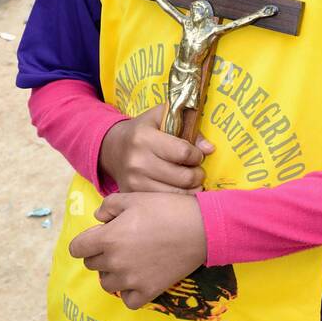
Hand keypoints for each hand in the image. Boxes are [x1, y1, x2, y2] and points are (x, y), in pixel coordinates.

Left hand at [70, 193, 207, 309]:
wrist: (201, 228)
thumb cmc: (167, 208)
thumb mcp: (134, 197)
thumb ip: (108, 206)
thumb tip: (98, 219)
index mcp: (108, 238)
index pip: (76, 249)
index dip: (86, 240)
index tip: (100, 235)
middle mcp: (115, 262)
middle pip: (92, 264)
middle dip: (100, 253)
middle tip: (122, 242)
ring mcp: (131, 280)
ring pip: (106, 283)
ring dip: (112, 272)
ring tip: (130, 260)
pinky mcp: (148, 291)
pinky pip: (127, 300)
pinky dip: (130, 291)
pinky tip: (139, 278)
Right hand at [99, 103, 213, 191]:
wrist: (112, 148)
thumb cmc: (144, 130)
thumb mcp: (163, 117)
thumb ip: (188, 126)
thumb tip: (209, 149)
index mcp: (144, 137)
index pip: (183, 152)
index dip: (197, 155)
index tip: (197, 155)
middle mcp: (137, 161)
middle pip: (183, 177)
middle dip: (198, 175)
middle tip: (197, 171)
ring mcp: (133, 181)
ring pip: (176, 194)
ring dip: (191, 189)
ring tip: (190, 181)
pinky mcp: (132, 195)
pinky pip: (164, 203)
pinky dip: (177, 199)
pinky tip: (179, 190)